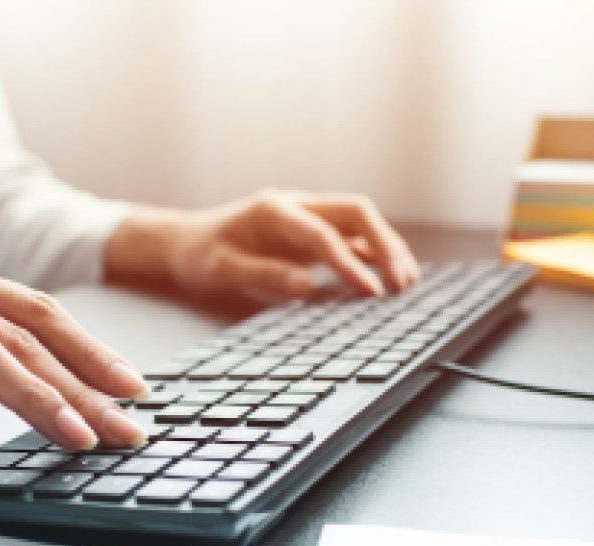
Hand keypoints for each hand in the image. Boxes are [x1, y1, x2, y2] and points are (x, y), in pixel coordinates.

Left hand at [106, 191, 419, 300]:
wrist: (186, 242)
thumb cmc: (201, 256)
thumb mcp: (220, 270)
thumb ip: (263, 275)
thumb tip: (307, 286)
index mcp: (273, 210)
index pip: (322, 234)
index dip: (348, 262)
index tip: (368, 291)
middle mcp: (296, 206)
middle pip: (355, 213)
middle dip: (384, 245)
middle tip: (402, 282)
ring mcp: (307, 218)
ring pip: (359, 222)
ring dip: (386, 248)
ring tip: (407, 282)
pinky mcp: (310, 234)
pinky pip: (350, 238)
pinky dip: (373, 255)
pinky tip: (390, 277)